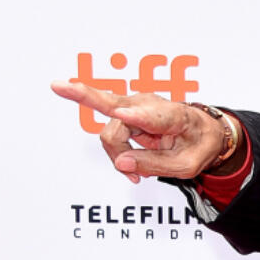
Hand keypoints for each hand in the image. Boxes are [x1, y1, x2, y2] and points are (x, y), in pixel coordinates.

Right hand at [51, 80, 228, 182]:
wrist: (203, 132)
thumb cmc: (199, 145)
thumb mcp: (187, 166)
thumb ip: (156, 165)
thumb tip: (121, 162)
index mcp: (177, 117)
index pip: (155, 118)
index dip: (137, 118)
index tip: (123, 114)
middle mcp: (151, 106)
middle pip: (116, 114)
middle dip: (86, 98)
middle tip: (57, 85)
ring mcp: (134, 106)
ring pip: (111, 135)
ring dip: (120, 157)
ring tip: (139, 174)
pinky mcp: (124, 113)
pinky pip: (111, 138)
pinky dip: (118, 155)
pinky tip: (132, 166)